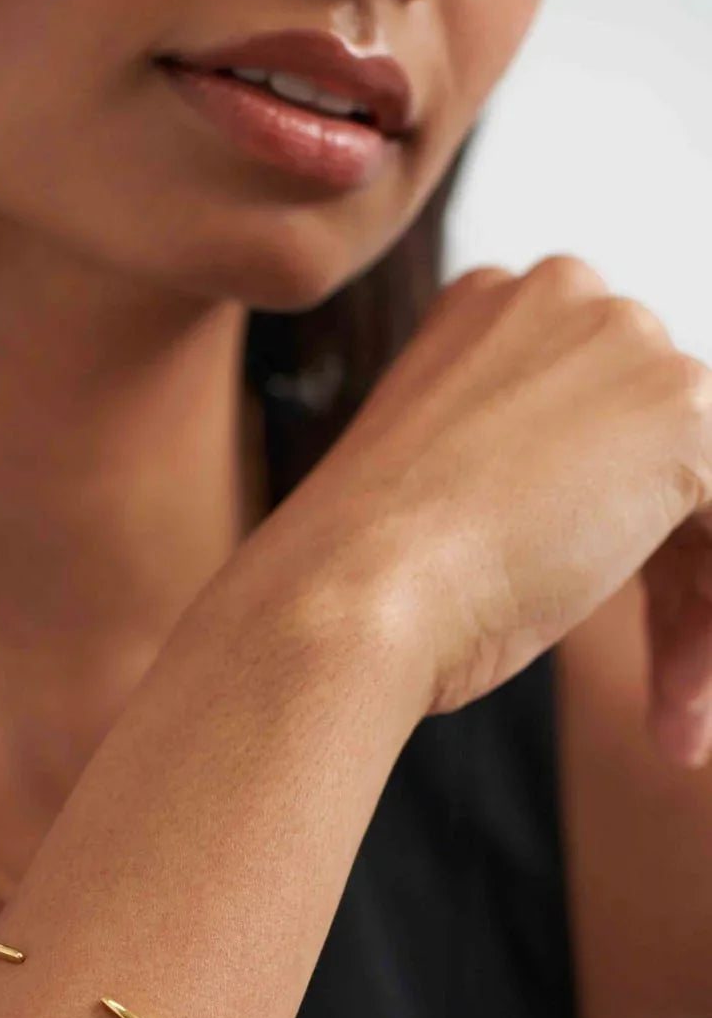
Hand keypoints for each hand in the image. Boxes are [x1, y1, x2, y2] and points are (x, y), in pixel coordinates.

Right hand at [286, 255, 711, 762]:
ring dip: (694, 614)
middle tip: (664, 685)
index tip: (587, 614)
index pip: (593, 424)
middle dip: (668, 576)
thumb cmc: (359, 575)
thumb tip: (595, 514)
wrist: (342, 597)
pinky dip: (709, 621)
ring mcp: (626, 344)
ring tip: (674, 718)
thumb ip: (518, 470)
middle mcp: (562, 300)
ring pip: (705, 496)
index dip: (607, 531)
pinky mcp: (685, 412)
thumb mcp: (437, 496)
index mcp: (489, 314)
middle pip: (659, 454)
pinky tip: (678, 706)